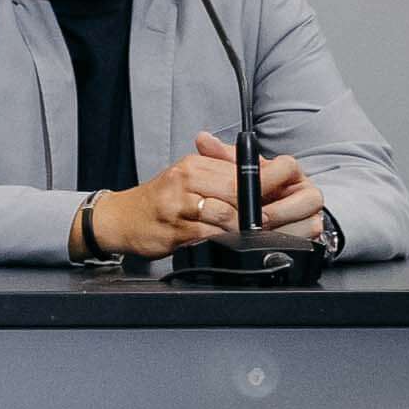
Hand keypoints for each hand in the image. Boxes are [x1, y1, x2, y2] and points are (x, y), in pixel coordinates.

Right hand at [95, 135, 311, 257]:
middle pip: (238, 190)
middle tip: (279, 215)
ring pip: (227, 215)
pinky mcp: (176, 231)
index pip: (240, 170)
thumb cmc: (159, 200)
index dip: (269, 180)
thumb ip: (222, 174)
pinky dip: (228, 240)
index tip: (288, 186)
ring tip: (260, 231)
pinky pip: (210, 236)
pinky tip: (236, 242)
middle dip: (263, 205)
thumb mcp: (188, 177)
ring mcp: (179, 206)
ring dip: (247, 226)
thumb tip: (264, 174)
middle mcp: (186, 181)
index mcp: (194, 165)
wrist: (120, 219)